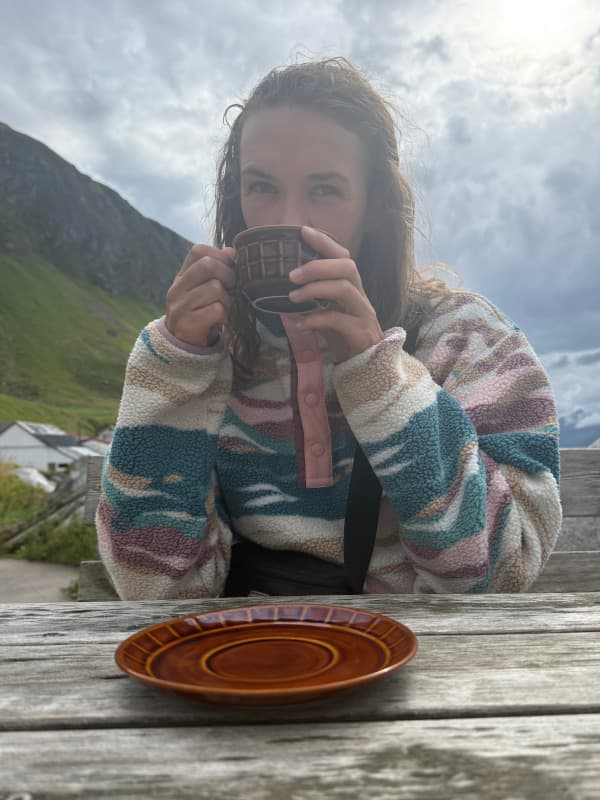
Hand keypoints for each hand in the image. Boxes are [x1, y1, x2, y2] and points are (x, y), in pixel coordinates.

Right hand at [165, 244, 235, 346]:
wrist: (183, 344)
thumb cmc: (199, 312)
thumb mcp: (204, 288)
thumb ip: (215, 269)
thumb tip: (231, 251)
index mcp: (181, 276)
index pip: (198, 251)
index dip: (219, 255)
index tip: (229, 267)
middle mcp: (177, 289)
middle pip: (207, 265)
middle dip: (227, 274)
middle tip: (231, 287)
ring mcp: (181, 306)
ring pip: (215, 288)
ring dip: (227, 299)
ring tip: (221, 308)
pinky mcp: (189, 324)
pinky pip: (217, 310)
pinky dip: (223, 315)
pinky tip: (218, 320)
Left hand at [288, 226, 383, 362]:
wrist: (364, 365)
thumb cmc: (343, 335)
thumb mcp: (327, 311)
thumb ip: (312, 298)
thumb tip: (283, 288)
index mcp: (352, 286)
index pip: (342, 256)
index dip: (325, 242)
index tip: (303, 231)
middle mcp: (360, 295)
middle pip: (347, 266)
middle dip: (318, 265)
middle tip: (291, 274)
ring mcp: (362, 313)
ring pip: (344, 288)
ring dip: (315, 289)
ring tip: (292, 297)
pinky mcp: (360, 332)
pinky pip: (338, 319)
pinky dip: (316, 319)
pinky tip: (300, 323)